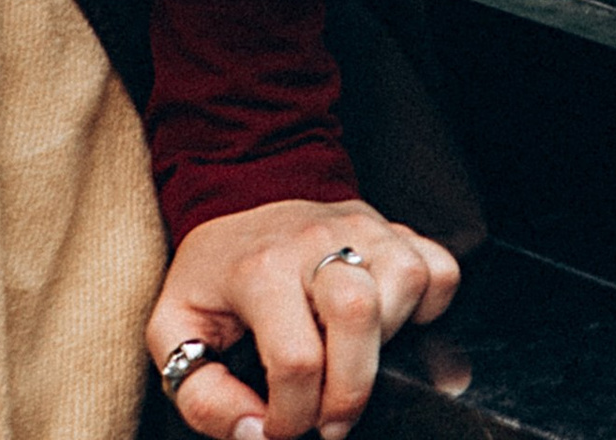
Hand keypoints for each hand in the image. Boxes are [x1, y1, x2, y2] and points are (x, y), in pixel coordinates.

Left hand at [145, 193, 461, 439]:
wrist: (239, 198)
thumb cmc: (214, 274)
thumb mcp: (176, 331)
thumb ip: (202, 395)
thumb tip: (255, 432)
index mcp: (259, 267)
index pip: (296, 360)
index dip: (292, 417)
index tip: (279, 426)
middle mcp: (315, 238)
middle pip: (358, 314)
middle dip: (350, 390)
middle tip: (328, 417)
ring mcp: (362, 225)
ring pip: (407, 284)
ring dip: (387, 342)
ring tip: (349, 358)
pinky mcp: (395, 228)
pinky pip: (440, 271)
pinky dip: (428, 306)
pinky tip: (387, 324)